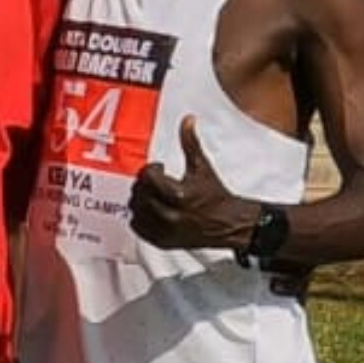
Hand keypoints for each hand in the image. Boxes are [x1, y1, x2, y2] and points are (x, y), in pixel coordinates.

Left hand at [129, 116, 256, 251]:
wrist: (228, 223)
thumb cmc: (215, 195)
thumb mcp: (202, 167)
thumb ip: (191, 143)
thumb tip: (187, 120)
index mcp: (179, 195)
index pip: (148, 177)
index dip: (151, 169)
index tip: (159, 168)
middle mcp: (170, 215)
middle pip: (139, 193)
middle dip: (144, 183)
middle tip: (153, 180)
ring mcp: (165, 230)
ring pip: (135, 211)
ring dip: (139, 199)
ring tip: (151, 194)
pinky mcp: (162, 241)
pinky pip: (138, 228)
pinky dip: (139, 217)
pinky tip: (149, 209)